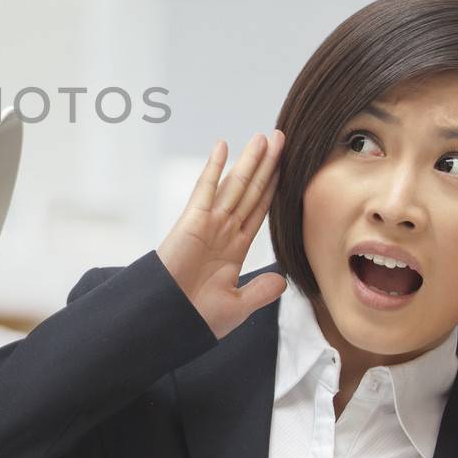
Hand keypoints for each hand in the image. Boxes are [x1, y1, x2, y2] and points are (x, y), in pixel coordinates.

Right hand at [157, 131, 287, 338]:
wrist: (170, 321)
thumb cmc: (196, 318)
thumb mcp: (237, 306)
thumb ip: (260, 291)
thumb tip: (282, 280)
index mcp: (235, 248)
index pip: (259, 210)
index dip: (273, 187)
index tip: (287, 167)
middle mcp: (224, 230)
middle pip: (251, 190)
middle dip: (267, 164)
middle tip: (281, 137)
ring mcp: (209, 223)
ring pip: (236, 184)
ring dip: (250, 160)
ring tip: (265, 136)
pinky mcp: (193, 220)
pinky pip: (206, 189)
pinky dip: (214, 167)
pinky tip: (223, 146)